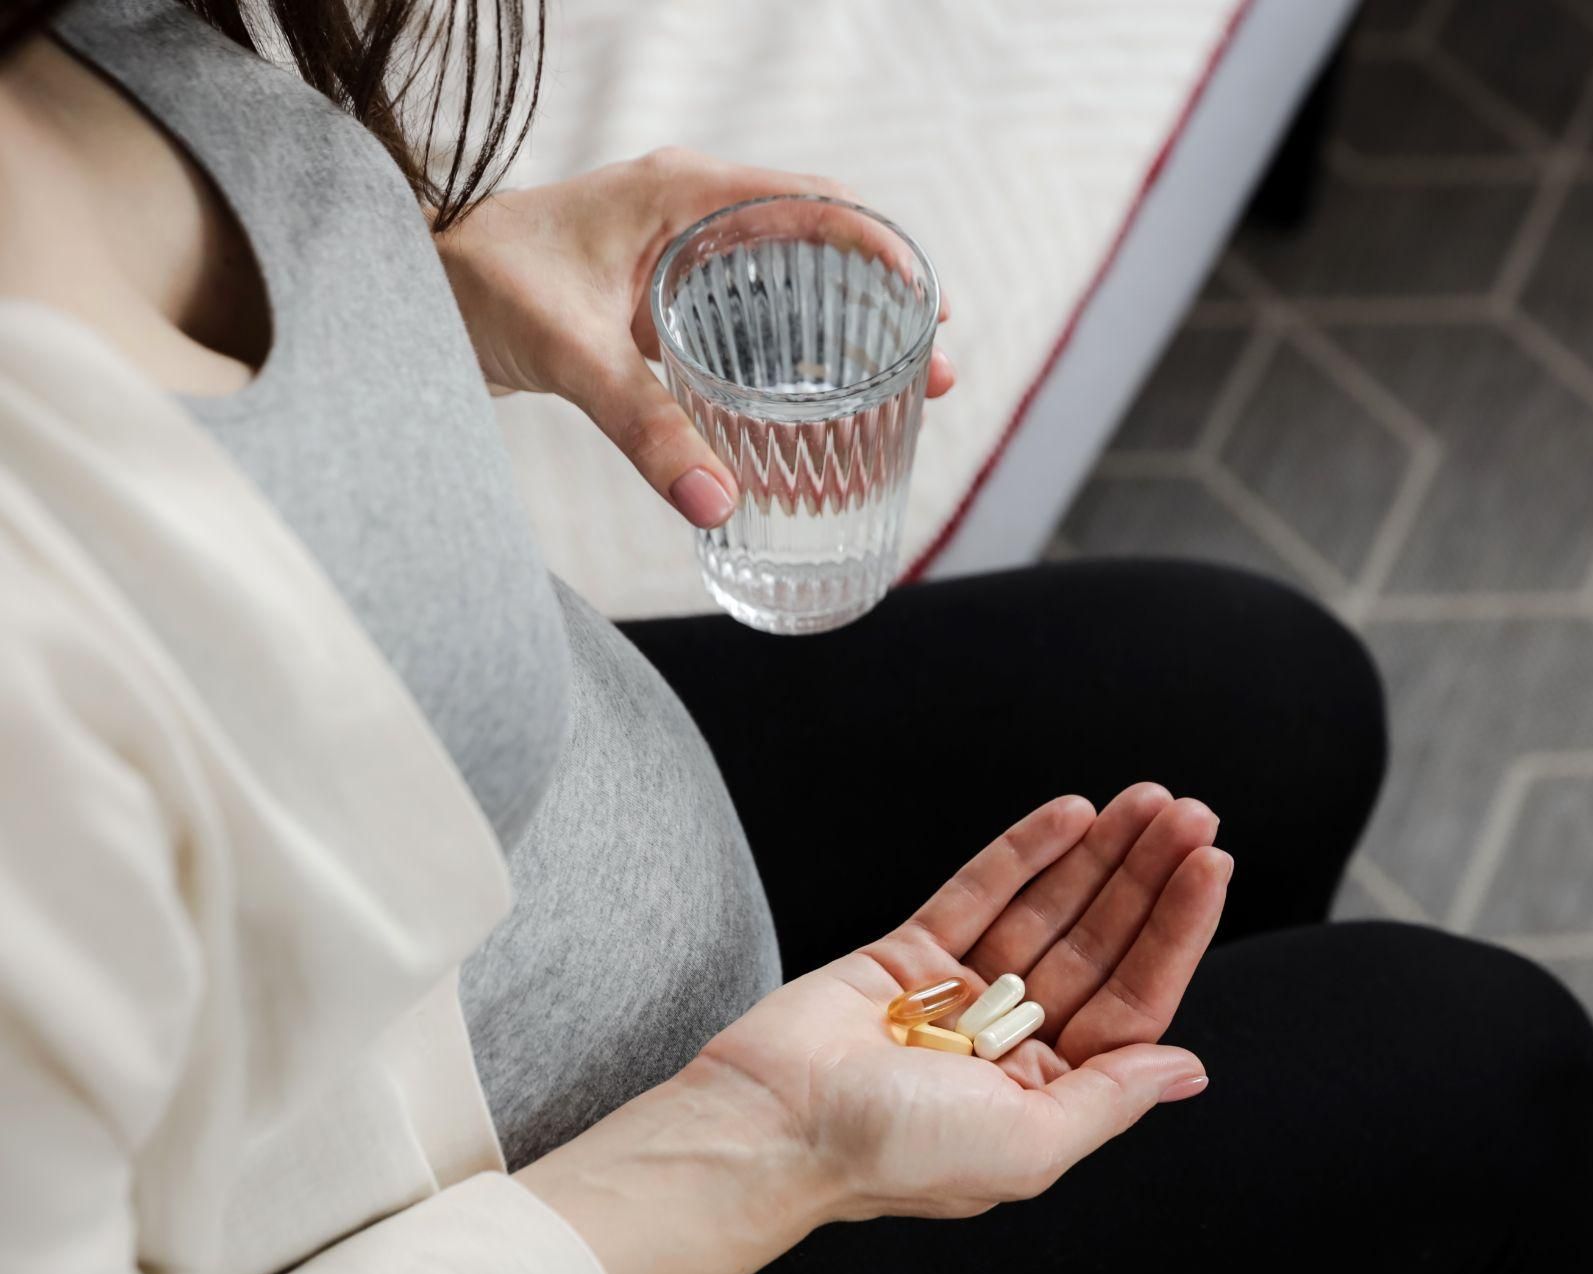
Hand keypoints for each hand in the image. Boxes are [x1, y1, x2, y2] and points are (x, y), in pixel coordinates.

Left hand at [434, 149, 954, 527]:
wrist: (406, 291)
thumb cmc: (478, 286)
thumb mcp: (569, 353)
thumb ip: (644, 427)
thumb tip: (718, 505)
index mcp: (684, 195)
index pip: (811, 203)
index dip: (882, 249)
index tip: (930, 305)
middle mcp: (690, 215)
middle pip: (817, 248)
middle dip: (881, 308)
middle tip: (933, 370)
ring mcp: (677, 257)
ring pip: (786, 289)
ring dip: (841, 339)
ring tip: (895, 397)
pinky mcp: (660, 300)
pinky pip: (747, 321)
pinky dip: (788, 363)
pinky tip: (809, 414)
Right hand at [519, 788, 1226, 1273]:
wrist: (770, 1125)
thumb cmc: (890, 1155)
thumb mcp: (1028, 1146)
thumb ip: (1111, 1099)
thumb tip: (1188, 1071)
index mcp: (1046, 1094)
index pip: (1133, 998)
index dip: (1176, 929)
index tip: (1210, 866)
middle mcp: (1011, 1043)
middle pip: (1099, 942)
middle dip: (1146, 876)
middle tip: (1188, 814)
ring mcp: (960, 994)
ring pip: (1047, 909)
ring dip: (1098, 854)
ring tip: (1144, 801)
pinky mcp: (907, 956)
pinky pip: (979, 892)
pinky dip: (1025, 852)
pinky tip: (1070, 817)